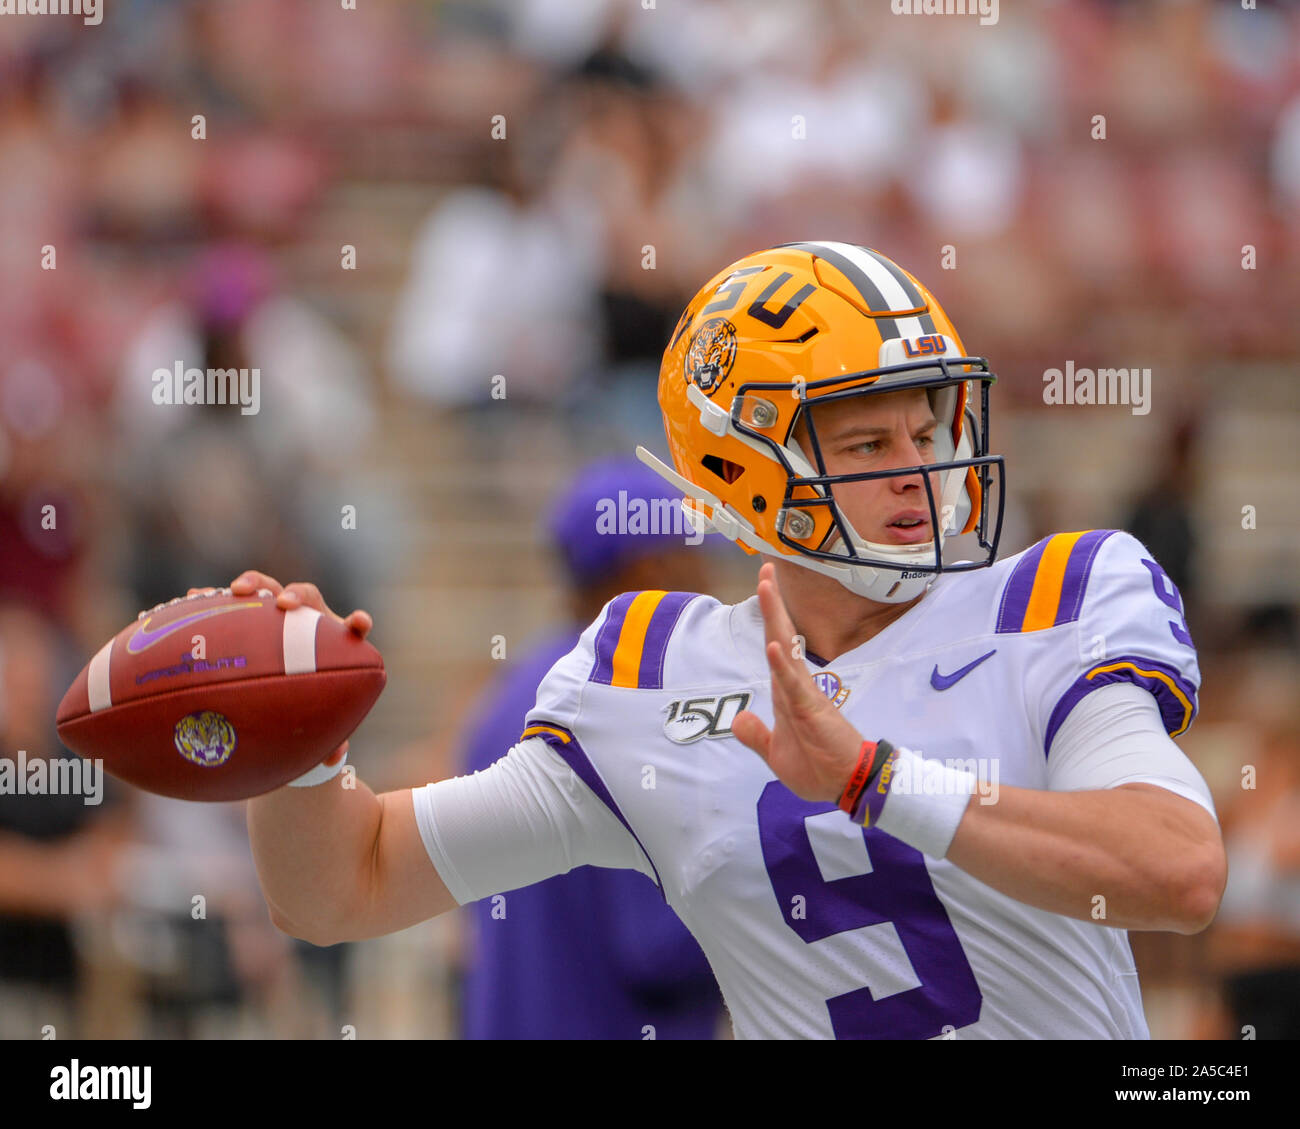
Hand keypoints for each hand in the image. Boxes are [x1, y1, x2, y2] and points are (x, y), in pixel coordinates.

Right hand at [196, 571, 375, 767]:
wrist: (274, 699)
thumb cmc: (302, 710)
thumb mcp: (314, 726)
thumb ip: (326, 742)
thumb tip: (328, 763)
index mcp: (332, 645)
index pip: (351, 628)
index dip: (357, 623)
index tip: (358, 623)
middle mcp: (306, 623)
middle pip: (308, 597)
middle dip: (298, 596)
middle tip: (284, 605)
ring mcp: (274, 615)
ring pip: (268, 589)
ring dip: (256, 584)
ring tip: (236, 591)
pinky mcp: (246, 615)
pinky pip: (229, 601)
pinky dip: (213, 597)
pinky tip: (191, 598)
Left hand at [731, 563, 864, 802]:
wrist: (846, 787)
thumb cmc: (817, 768)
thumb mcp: (775, 754)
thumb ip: (757, 735)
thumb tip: (740, 720)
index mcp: (786, 693)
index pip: (775, 648)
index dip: (769, 620)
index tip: (765, 588)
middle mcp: (795, 686)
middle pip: (780, 637)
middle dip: (773, 604)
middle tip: (766, 570)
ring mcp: (804, 694)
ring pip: (787, 649)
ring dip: (776, 618)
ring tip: (767, 587)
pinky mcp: (812, 710)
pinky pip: (793, 684)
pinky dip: (782, 664)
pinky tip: (773, 645)